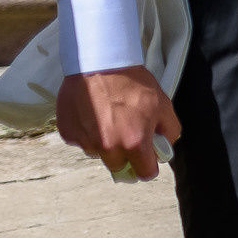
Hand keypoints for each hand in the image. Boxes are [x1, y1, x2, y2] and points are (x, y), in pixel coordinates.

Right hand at [55, 67, 181, 180]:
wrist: (99, 64)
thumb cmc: (132, 82)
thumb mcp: (163, 105)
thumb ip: (169, 131)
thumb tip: (164, 147)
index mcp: (134, 143)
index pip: (145, 173)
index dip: (148, 166)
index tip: (148, 160)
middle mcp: (108, 147)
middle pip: (118, 166)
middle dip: (125, 155)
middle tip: (127, 134)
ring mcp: (85, 141)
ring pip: (98, 153)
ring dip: (104, 143)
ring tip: (109, 118)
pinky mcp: (68, 134)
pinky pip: (82, 141)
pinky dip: (88, 132)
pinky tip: (93, 113)